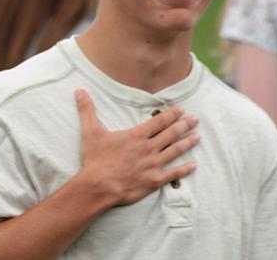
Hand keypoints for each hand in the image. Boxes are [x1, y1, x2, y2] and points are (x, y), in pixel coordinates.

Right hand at [74, 89, 199, 205]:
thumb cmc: (95, 159)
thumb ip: (86, 110)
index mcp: (136, 136)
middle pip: (171, 134)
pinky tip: (193, 165)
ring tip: (197, 137)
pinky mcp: (154, 180)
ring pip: (175, 151)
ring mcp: (153, 164)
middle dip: (184, 125)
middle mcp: (149, 148)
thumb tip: (79, 91)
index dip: (171, 114)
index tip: (181, 109)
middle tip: (195, 119)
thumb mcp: (89, 132)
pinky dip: (184, 169)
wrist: (99, 185)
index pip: (158, 121)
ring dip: (187, 143)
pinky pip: (173, 174)